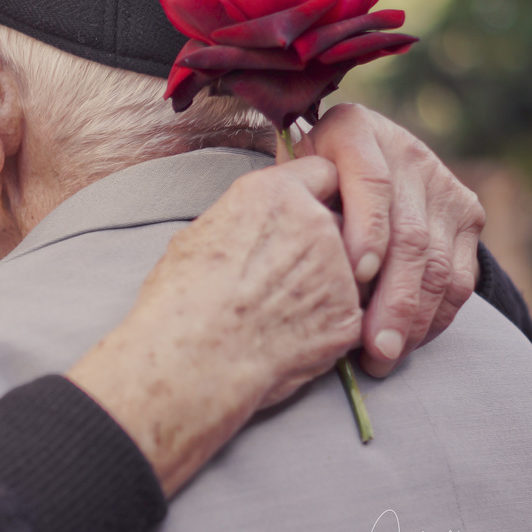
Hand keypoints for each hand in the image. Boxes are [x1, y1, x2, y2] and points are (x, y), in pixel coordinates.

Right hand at [67, 157, 361, 496]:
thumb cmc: (179, 299)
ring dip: (332, 283)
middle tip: (289, 272)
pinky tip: (292, 337)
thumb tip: (249, 227)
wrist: (192, 360)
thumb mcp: (198, 236)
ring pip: (352, 269)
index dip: (316, 193)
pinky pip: (350, 314)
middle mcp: (317, 222)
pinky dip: (330, 324)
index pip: (324, 171)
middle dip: (327, 242)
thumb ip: (243, 221)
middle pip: (343, 221)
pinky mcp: (349, 319)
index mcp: (274, 192)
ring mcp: (340, 272)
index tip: (304, 213)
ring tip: (285, 311)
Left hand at [283, 104, 485, 376]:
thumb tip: (264, 258)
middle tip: (372, 346)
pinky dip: (435, 314)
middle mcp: (406, 152)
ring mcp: (441, 183)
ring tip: (384, 355)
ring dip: (414, 317)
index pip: (370, 181)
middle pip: (409, 233)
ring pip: (437, 261)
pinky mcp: (465, 213)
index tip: (354, 275)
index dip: (366, 229)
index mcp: (353, 132)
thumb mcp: (284, 176)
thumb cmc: (299, 180)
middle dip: (393, 298)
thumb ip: (283, 201)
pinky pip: (458, 274)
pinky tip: (407, 341)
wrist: (352, 155)